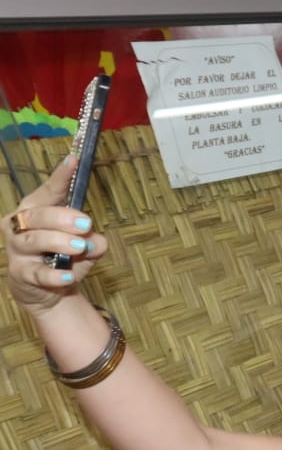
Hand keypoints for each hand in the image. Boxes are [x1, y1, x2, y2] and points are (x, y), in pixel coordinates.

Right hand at [4, 155, 107, 314]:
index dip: (60, 176)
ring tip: (80, 248)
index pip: (48, 191)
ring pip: (34, 240)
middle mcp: (21, 225)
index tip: (74, 160)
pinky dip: (53, 274)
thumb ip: (93, 241)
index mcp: (36, 210)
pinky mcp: (21, 274)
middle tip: (85, 225)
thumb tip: (95, 242)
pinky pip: (36, 273)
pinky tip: (67, 276)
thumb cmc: (64, 257)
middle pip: (38, 215)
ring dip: (59, 242)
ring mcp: (18, 249)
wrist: (48, 290)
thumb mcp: (85, 247)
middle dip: (62, 218)